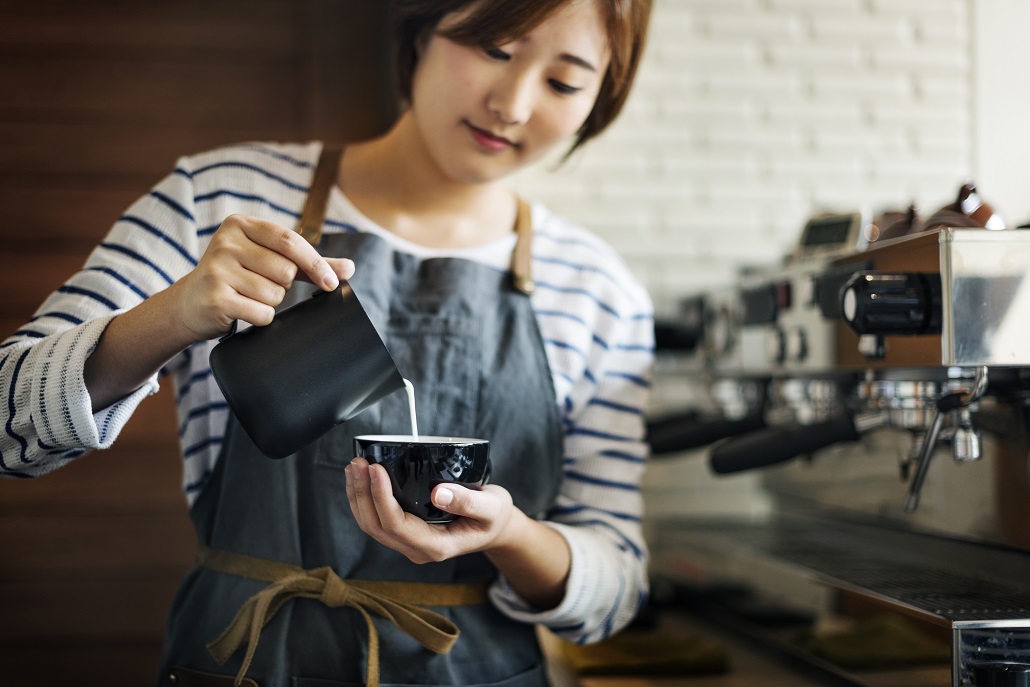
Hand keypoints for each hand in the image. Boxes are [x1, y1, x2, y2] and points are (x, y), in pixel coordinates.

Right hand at [169, 214, 354, 340]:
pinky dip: (260, 317)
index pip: (290, 241)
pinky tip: (242, 310)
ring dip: (270, 302)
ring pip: (275, 294)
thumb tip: (350, 268)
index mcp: (240, 224)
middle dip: (283, 285)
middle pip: (285, 270)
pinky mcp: (215, 298)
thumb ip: (308, 263)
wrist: (190, 303)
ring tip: (247, 295)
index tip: (331, 282)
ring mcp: (217, 269)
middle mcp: (225, 242)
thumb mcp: (269, 260)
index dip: (315, 263)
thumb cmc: (237, 277)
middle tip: (260, 284)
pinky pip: (262, 313)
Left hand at [344, 457, 517, 563]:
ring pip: (371, 525)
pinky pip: (376, 520)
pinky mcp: (405, 533)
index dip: (381, 496)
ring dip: (358, 495)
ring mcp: (409, 543)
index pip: (396, 524)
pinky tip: (360, 479)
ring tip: (353, 467)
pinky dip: (364, 498)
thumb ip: (468, 502)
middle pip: (377, 526)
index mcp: (436, 546)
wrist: (495, 529)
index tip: (376, 468)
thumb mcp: (492, 507)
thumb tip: (438, 493)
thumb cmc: (493, 518)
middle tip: (357, 462)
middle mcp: (417, 549)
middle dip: (362, 493)